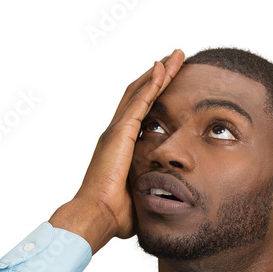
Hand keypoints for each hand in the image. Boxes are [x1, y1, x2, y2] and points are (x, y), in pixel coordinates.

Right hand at [49, 49, 184, 253]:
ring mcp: (116, 131)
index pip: (138, 112)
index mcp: (118, 146)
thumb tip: (162, 198)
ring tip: (176, 55)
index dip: (153, 93)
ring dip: (159, 72)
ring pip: (140, 91)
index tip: (168, 79)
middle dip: (157, 74)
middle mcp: (115, 133)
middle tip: (174, 58)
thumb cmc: (114, 214)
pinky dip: (152, 84)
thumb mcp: (138, 196)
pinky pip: (140, 102)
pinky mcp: (120, 134)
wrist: (96, 216)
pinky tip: (164, 68)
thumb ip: (148, 189)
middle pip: (138, 94)